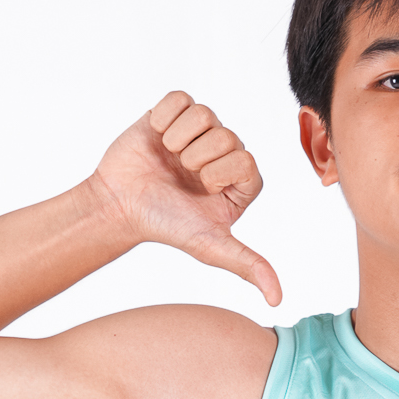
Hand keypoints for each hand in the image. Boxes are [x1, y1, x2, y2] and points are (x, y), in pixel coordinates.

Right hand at [89, 90, 280, 305]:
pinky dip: (164, 118)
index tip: (200, 189)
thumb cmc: (166, 226)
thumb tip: (277, 300)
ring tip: (168, 157)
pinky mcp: (176, 111)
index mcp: (243, 179)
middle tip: (180, 174)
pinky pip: (181, 98)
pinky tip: (157, 138)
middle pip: (226, 136)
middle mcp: (227, 151)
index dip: (218, 174)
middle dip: (195, 159)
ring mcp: (202, 130)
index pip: (246, 161)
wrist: (120, 205)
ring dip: (178, 139)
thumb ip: (248, 264)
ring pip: (204, 114)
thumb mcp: (211, 247)